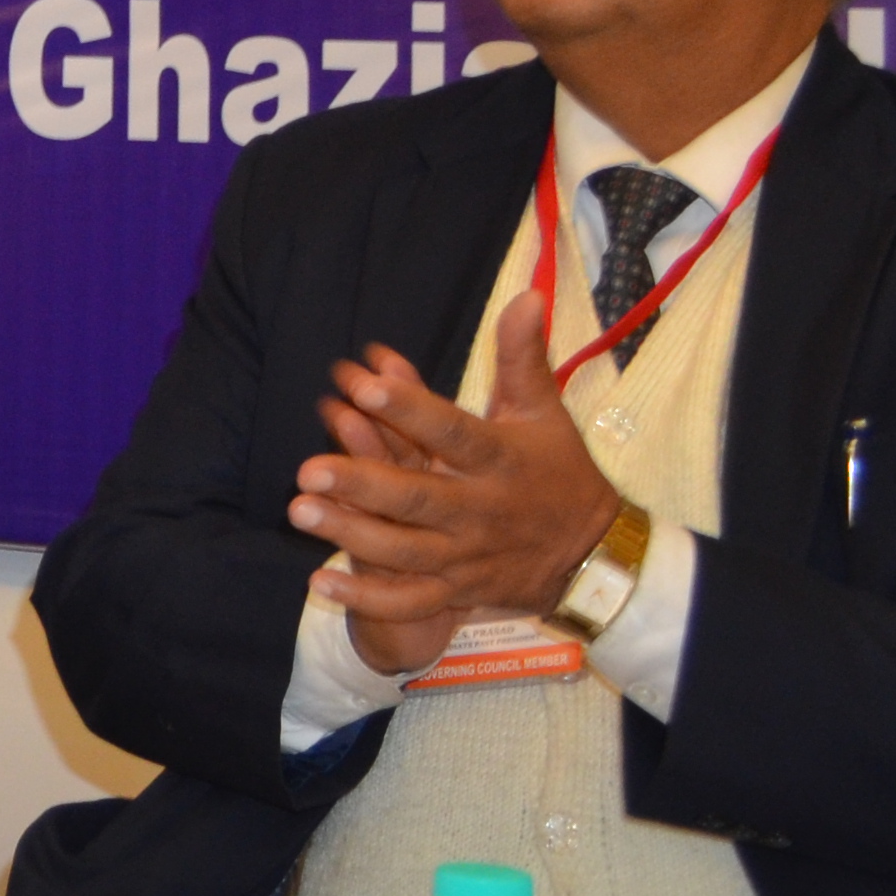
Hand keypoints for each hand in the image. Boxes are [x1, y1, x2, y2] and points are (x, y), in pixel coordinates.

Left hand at [290, 304, 628, 668]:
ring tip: (299, 512)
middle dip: (364, 485)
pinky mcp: (459, 590)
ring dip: (352, 535)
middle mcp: (482, 511)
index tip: (364, 386)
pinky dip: (368, 599)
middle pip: (419, 499)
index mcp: (500, 460)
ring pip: (407, 551)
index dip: (411, 410)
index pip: (453, 431)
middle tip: (307, 469)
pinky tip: (319, 582)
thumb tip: (527, 295)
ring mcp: (468, 556)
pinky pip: (411, 600)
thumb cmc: (559, 472)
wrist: (596, 557)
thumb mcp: (545, 412)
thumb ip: (523, 357)